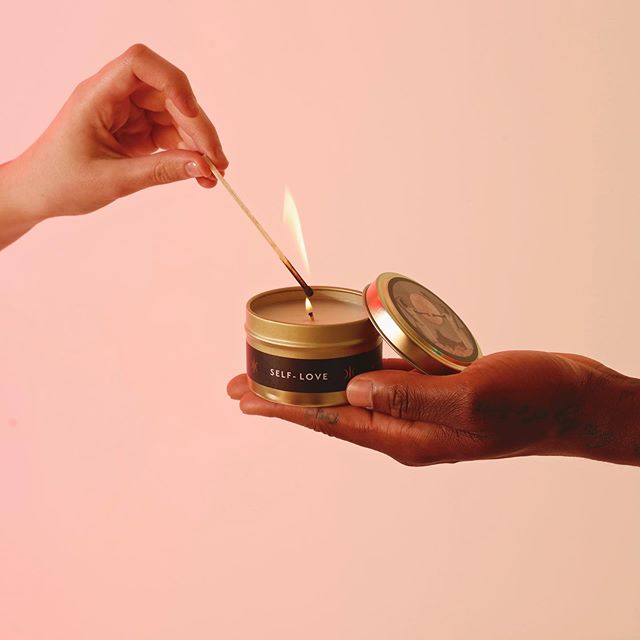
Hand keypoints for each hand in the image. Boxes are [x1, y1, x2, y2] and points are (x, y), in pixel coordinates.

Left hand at [0, 44, 227, 247]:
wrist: (38, 194)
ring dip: (198, 142)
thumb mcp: (113, 180)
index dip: (172, 82)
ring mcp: (127, 113)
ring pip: (174, 115)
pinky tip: (199, 172)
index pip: (140, 64)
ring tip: (213, 173)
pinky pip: (169, 134)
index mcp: (98, 95)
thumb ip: (159, 172)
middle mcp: (115, 97)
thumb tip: (202, 167)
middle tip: (217, 162)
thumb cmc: (61, 182)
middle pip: (168, 94)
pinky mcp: (135, 131)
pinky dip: (187, 152)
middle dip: (197, 126)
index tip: (192, 115)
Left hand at [228, 352, 639, 466]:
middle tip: (244, 385)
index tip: (246, 401)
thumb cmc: (531, 401)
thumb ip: (413, 396)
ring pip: (354, 391)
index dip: (287, 411)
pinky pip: (384, 375)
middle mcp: (405, 426)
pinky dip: (356, 362)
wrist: (570, 399)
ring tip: (282, 369)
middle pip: (332, 410)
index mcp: (407, 437)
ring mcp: (418, 408)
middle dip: (287, 398)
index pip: (333, 422)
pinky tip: (342, 350)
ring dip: (316, 379)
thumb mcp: (472, 399)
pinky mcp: (432, 388)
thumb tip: (355, 389)